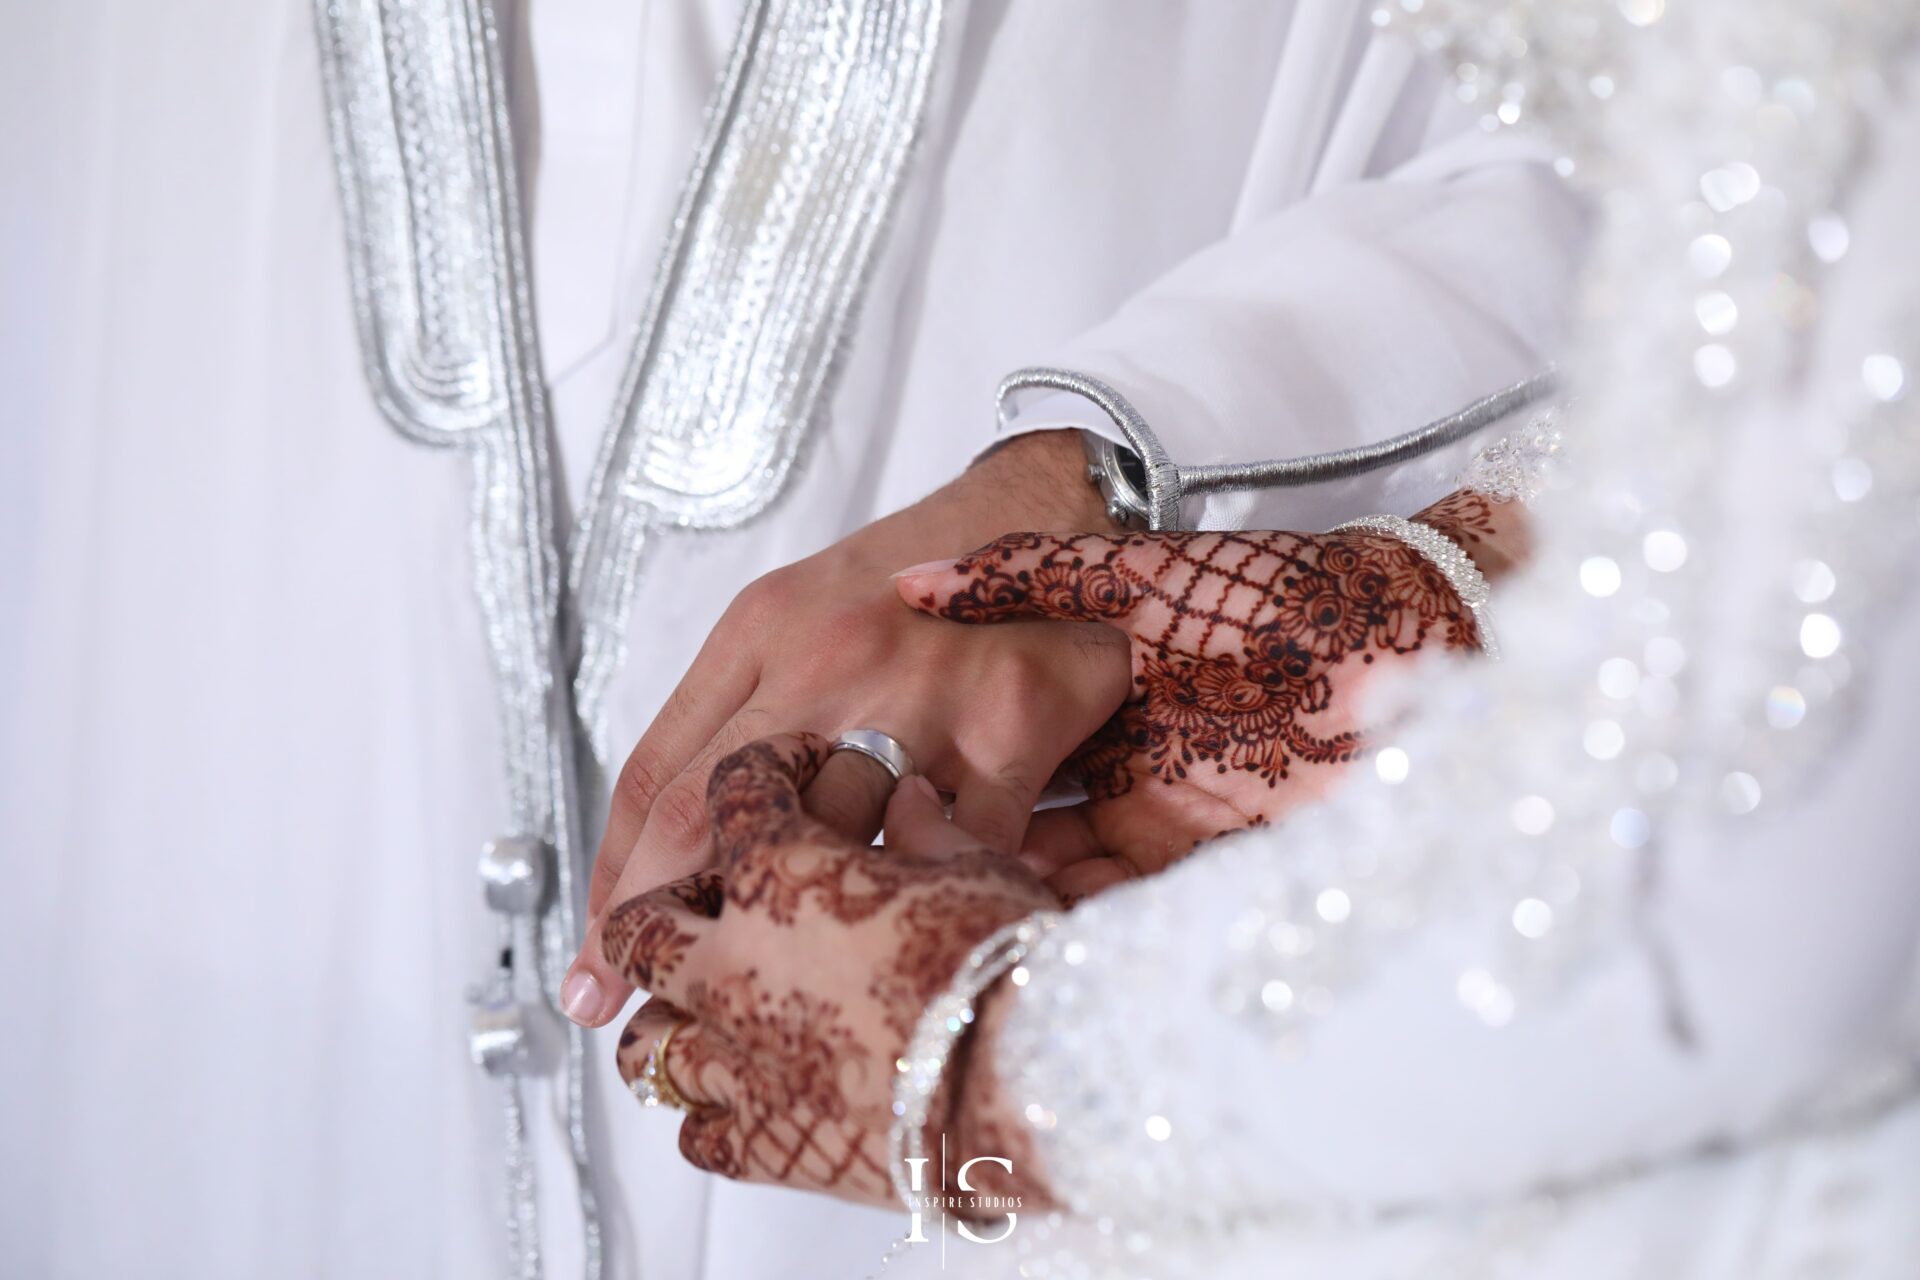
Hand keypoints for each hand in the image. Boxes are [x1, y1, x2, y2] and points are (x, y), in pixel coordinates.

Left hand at [563, 431, 1127, 1026]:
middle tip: (645, 1009)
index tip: (592, 966)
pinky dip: (925, 904)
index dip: (614, 882)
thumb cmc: (915, 576)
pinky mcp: (1011, 725)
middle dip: (674, 922)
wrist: (1044, 514)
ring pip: (828, 843)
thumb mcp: (790, 614)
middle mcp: (828, 662)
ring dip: (790, 933)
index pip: (660, 773)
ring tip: (758, 1004)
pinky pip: (956, 847)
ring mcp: (921, 694)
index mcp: (763, 632)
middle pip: (719, 815)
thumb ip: (726, 708)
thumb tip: (657, 835)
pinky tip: (898, 953)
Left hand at [605, 733, 1055, 1206]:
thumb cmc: (1012, 962)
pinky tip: (737, 1099)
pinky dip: (708, 1114)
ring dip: (664, 1021)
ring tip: (689, 1014)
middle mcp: (734, 961)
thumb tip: (911, 803)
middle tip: (688, 906)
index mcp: (781, 872)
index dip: (755, 776)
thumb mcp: (980, 866)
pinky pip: (699, 1132)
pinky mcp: (765, 1142)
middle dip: (654, 910)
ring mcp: (740, 1056)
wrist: (1034, 1076)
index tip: (771, 780)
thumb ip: (928, 830)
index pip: (729, 793)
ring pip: (647, 1041)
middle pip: (639, 926)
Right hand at [897, 491, 1526, 899]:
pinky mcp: (1220, 876)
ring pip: (1065, 885)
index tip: (875, 801)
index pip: (990, 753)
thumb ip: (1032, 574)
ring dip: (1014, 901)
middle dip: (964, 855)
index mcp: (1094, 701)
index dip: (935, 779)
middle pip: (1020, 830)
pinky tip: (1035, 935)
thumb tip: (909, 581)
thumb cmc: (1282, 589)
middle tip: (904, 874)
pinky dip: (1084, 932)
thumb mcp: (1144, 574)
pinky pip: (1135, 919)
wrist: (1417, 631)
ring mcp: (1169, 830)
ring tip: (955, 912)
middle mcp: (1122, 774)